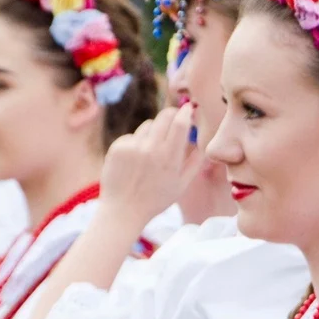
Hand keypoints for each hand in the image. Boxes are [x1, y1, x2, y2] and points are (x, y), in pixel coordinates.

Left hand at [98, 106, 202, 234]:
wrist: (123, 210)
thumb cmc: (156, 200)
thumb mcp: (182, 185)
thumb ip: (195, 162)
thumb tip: (200, 142)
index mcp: (170, 157)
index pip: (180, 123)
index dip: (186, 112)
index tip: (189, 108)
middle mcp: (151, 148)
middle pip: (164, 116)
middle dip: (172, 114)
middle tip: (174, 118)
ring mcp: (132, 147)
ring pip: (148, 125)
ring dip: (154, 132)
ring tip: (151, 152)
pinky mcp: (117, 147)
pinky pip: (132, 136)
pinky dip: (136, 143)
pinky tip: (135, 161)